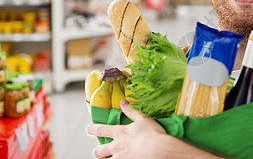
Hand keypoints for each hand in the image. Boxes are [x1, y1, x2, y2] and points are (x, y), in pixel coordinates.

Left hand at [87, 100, 221, 158]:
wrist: (160, 150)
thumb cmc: (153, 135)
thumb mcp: (143, 119)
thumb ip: (131, 111)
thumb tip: (123, 102)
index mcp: (120, 133)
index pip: (100, 129)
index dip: (92, 129)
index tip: (89, 129)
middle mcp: (116, 147)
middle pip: (98, 151)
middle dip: (97, 151)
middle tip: (99, 152)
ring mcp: (120, 158)